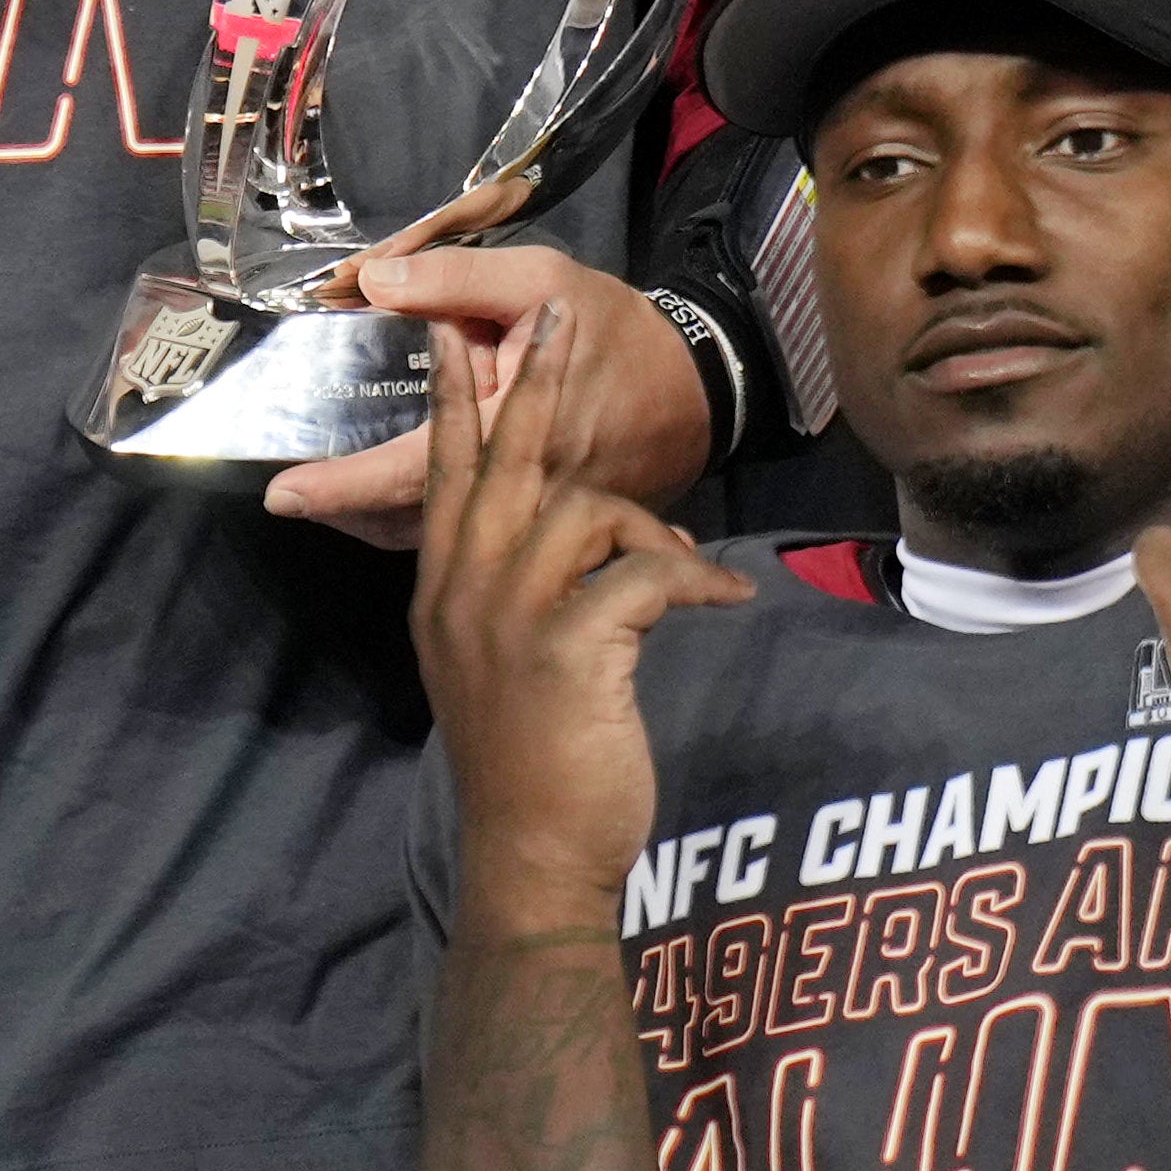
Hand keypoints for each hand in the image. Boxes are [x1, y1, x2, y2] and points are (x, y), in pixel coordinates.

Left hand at [273, 247, 721, 543]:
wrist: (698, 390)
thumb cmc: (614, 330)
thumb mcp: (541, 279)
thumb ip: (454, 279)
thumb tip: (369, 280)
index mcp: (511, 431)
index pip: (409, 469)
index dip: (342, 486)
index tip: (282, 493)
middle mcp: (519, 495)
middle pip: (411, 523)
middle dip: (345, 513)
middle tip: (293, 499)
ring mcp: (535, 525)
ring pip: (440, 542)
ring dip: (378, 524)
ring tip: (328, 503)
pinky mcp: (547, 535)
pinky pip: (473, 541)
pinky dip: (423, 525)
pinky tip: (392, 504)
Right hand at [409, 290, 754, 933]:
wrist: (534, 858)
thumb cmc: (530, 770)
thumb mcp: (497, 670)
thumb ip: (508, 603)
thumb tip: (567, 554)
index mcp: (444, 595)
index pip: (444, 479)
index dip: (457, 406)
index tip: (457, 339)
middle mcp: (464, 595)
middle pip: (503, 463)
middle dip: (533, 381)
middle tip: (560, 313)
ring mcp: (510, 619)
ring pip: (582, 513)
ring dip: (647, 529)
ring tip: (688, 566)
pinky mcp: (568, 649)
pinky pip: (642, 575)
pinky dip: (694, 579)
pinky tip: (726, 598)